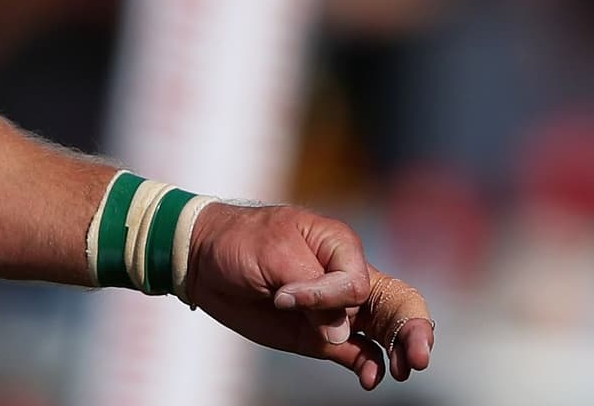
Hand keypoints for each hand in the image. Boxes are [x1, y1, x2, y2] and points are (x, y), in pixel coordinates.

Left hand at [184, 203, 434, 390]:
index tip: (285, 297)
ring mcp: (337, 309)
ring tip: (404, 370)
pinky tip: (370, 379)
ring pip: (384, 332)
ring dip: (399, 351)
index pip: (357, 280)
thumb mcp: (270, 253)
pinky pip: (358, 353)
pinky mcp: (322, 335)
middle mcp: (346, 278)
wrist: (203, 260)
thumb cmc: (238, 241)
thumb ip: (309, 289)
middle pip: (396, 304)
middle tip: (418, 357)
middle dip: (413, 330)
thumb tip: (341, 336)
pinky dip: (368, 366)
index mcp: (338, 246)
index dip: (329, 296)